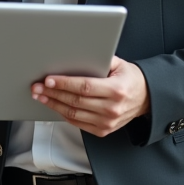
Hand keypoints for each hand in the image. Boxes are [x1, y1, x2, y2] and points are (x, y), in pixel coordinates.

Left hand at [32, 56, 149, 137]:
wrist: (146, 98)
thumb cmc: (131, 79)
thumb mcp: (120, 64)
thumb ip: (100, 59)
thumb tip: (76, 54)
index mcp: (117, 90)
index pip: (84, 87)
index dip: (64, 84)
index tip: (49, 80)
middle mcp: (112, 108)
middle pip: (75, 101)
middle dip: (53, 93)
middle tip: (37, 87)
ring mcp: (108, 122)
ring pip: (74, 114)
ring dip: (54, 104)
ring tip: (41, 96)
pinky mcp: (103, 130)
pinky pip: (78, 123)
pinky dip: (64, 114)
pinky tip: (54, 105)